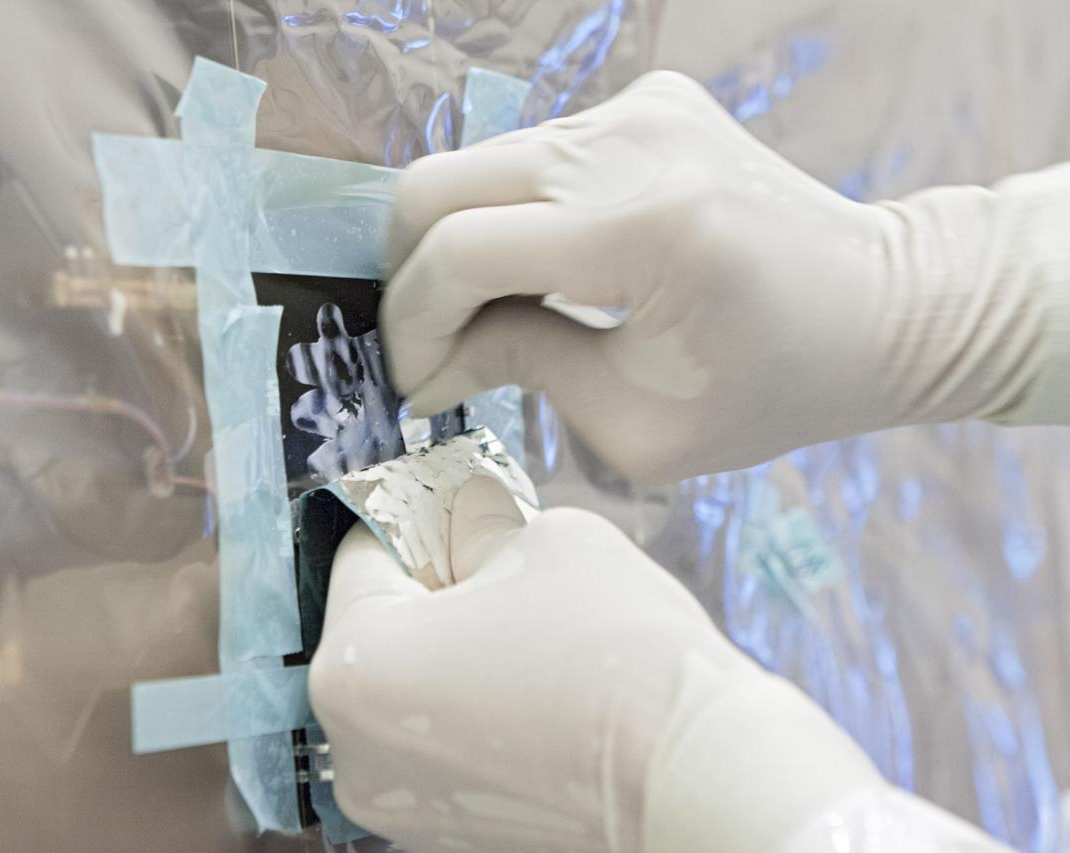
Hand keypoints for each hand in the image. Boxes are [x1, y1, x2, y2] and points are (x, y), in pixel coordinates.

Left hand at [309, 476, 885, 851]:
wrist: (699, 777)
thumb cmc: (619, 651)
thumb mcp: (541, 537)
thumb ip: (478, 524)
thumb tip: (461, 526)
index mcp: (354, 666)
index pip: (362, 551)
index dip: (413, 511)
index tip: (453, 499)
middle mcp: (351, 748)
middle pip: (377, 626)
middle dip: (430, 583)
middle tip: (496, 557)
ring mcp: (396, 803)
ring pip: (407, 685)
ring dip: (449, 646)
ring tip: (524, 625)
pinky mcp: (445, 834)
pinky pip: (436, 739)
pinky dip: (470, 704)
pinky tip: (533, 684)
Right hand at [381, 70, 1040, 483]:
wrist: (882, 308)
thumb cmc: (776, 388)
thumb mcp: (641, 425)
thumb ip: (522, 370)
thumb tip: (431, 361)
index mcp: (645, 230)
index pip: (462, 252)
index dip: (414, 325)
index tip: (414, 383)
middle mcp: (633, 143)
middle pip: (437, 184)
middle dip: (409, 275)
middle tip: (425, 343)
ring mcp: (639, 109)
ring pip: (475, 166)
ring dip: (457, 246)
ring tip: (484, 318)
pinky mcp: (647, 102)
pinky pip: (530, 157)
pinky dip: (510, 217)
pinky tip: (543, 273)